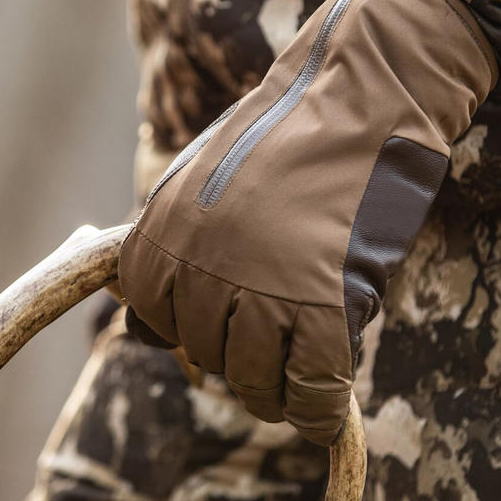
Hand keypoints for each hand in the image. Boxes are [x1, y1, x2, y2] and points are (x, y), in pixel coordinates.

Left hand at [118, 0, 495, 443]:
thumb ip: (172, 247)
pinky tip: (328, 401)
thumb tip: (139, 334)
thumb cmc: (288, 131)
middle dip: (235, 359)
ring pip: (251, 381)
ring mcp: (260, 285)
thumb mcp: (204, 177)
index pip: (151, 313)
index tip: (221, 326)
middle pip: (203, 352)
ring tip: (297, 376)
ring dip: (273, 391)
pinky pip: (308, 390)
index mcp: (165, 226)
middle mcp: (201, 260)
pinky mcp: (322, 305)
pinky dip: (316, 408)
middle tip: (273, 350)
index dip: (186, 328)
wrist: (361, 93)